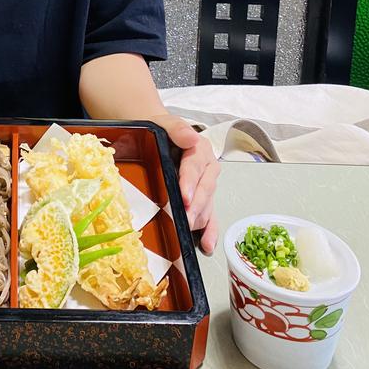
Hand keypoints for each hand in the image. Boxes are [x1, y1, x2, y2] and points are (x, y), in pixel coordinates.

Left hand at [149, 114, 220, 255]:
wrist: (158, 136)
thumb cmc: (160, 132)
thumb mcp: (165, 123)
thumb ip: (177, 128)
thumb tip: (191, 136)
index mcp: (200, 149)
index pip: (195, 167)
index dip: (190, 182)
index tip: (184, 196)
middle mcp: (207, 168)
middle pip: (204, 189)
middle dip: (195, 205)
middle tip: (186, 219)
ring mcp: (206, 185)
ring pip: (207, 204)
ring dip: (199, 218)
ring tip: (189, 230)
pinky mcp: (203, 199)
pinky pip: (210, 216)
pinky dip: (210, 231)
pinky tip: (207, 244)